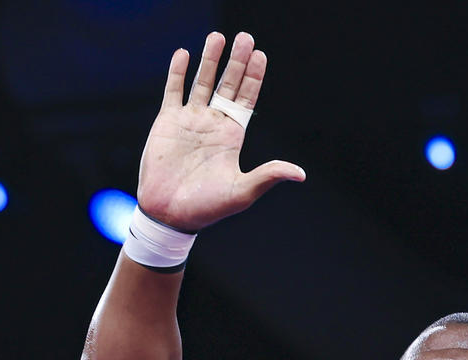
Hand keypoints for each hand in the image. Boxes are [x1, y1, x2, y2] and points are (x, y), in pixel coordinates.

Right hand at [137, 31, 305, 232]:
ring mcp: (190, 121)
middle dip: (237, 62)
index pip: (246, 99)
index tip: (261, 55)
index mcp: (233, 136)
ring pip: (202, 82)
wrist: (170, 214)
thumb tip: (300, 174)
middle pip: (228, 85)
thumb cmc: (208, 207)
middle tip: (245, 37)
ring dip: (210, 60)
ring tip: (218, 36)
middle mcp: (213, 124)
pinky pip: (173, 91)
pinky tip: (184, 54)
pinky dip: (178, 72)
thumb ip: (268, 175)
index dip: (254, 78)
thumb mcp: (243, 191)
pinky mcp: (167, 122)